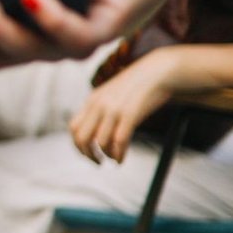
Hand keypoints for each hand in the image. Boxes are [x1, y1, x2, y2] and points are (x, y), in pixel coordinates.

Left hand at [68, 48, 181, 163]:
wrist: (159, 70)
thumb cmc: (138, 86)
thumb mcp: (113, 95)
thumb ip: (101, 109)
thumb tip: (95, 132)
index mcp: (92, 100)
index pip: (73, 129)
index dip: (78, 146)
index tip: (89, 155)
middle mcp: (99, 105)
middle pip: (81, 138)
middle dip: (88, 155)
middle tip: (99, 163)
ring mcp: (114, 109)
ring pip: (100, 143)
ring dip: (107, 156)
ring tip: (116, 159)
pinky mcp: (130, 114)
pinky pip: (118, 141)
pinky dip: (118, 155)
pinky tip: (122, 160)